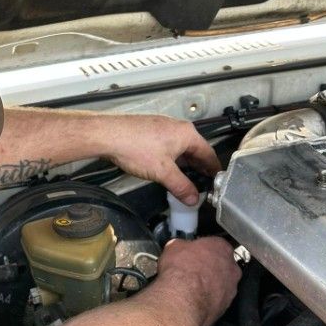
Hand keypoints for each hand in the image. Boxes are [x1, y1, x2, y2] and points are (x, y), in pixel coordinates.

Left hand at [104, 114, 219, 204]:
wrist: (108, 134)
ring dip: (184, 164)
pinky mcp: (151, 130)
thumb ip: (181, 186)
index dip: (214, 169)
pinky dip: (172, 158)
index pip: (209, 153)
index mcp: (187, 134)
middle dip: (199, 168)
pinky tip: (167, 169)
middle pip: (196, 150)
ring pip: (181, 148)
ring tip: (186, 180)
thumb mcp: (163, 172)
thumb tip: (193, 198)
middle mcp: (178, 127)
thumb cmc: (136, 148)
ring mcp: (163, 127)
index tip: (217, 181)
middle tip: (203, 184)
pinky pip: (169, 146)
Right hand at [157, 237, 240, 325]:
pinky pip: (217, 300)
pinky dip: (207, 299)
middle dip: (209, 267)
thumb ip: (181, 246)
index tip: (194, 252)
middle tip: (193, 269)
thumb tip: (177, 248)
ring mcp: (230, 288)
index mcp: (221, 247)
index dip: (202, 249)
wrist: (182, 298)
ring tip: (191, 286)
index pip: (215, 244)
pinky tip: (193, 299)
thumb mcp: (174, 247)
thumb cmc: (182, 272)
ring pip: (222, 283)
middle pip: (222, 264)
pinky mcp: (225, 306)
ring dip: (209, 284)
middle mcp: (231, 267)